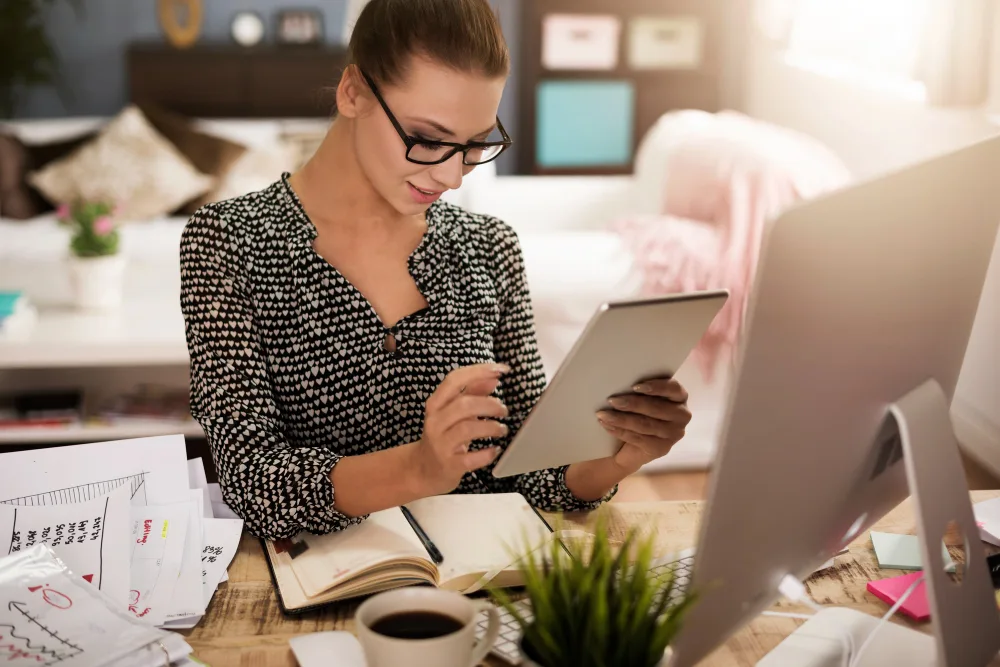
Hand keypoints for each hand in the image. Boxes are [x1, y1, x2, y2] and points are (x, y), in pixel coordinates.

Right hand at [410, 363, 510, 495]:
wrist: (423, 469)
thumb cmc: (444, 436)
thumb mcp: (454, 412)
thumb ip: (473, 393)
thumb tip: (493, 378)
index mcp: (435, 404)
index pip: (454, 379)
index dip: (479, 371)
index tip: (502, 370)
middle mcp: (435, 422)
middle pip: (463, 404)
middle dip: (490, 404)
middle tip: (504, 410)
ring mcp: (440, 444)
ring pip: (467, 429)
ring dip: (491, 427)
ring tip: (502, 429)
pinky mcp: (449, 465)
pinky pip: (470, 458)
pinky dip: (486, 454)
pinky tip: (495, 450)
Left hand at [596, 377, 691, 472]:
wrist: (631, 446)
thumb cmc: (637, 413)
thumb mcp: (641, 399)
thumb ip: (639, 391)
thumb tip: (621, 382)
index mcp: (679, 397)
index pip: (673, 388)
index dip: (656, 387)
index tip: (635, 386)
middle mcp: (682, 415)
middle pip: (656, 408)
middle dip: (632, 404)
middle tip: (611, 400)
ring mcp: (673, 434)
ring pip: (645, 424)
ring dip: (621, 419)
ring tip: (602, 414)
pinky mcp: (661, 449)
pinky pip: (638, 438)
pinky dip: (620, 431)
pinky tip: (607, 425)